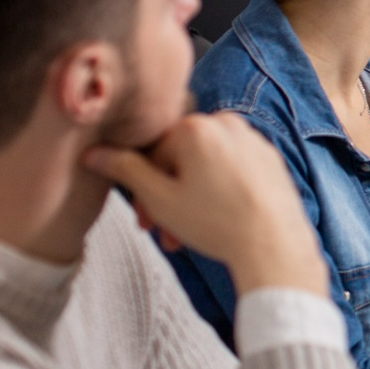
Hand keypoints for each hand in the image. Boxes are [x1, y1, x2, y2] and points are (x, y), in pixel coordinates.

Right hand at [82, 113, 326, 295]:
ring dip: (188, 201)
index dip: (141, 189)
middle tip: (161, 232)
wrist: (274, 244)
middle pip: (180, 160)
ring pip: (205, 168)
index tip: (143, 218)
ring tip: (185, 238)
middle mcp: (227, 123)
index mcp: (197, 126)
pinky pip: (231, 170)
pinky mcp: (269, 158)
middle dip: (165, 199)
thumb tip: (95, 152)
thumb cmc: (217, 222)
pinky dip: (216, 193)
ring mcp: (253, 140)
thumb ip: (125, 170)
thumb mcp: (159, 198)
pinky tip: (214, 223)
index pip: (152, 152)